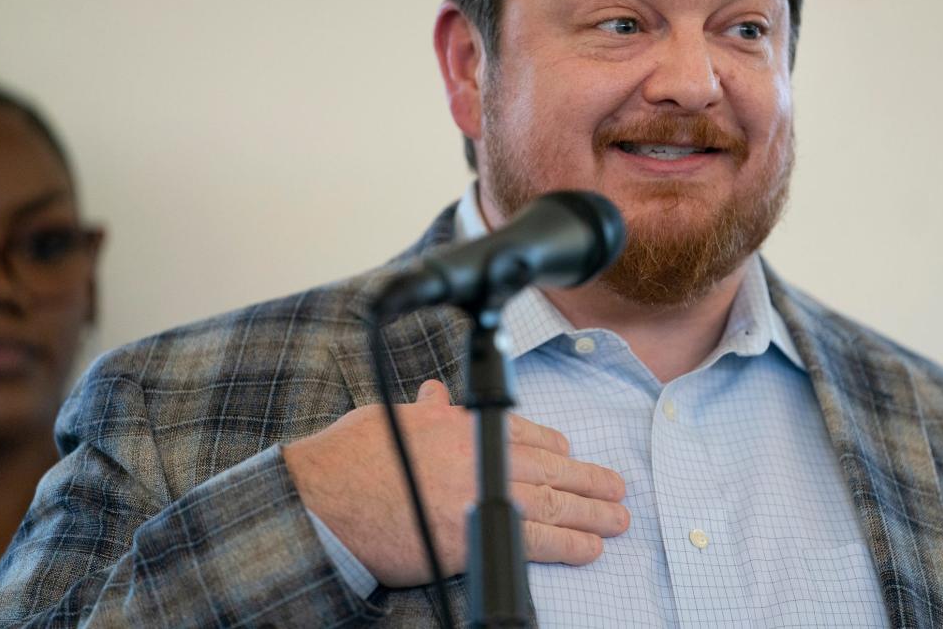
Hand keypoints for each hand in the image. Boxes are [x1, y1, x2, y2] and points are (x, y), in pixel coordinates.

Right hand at [283, 379, 628, 587]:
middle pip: (551, 466)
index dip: (557, 448)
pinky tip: (591, 547)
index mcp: (462, 424)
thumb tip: (432, 396)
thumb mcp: (391, 418)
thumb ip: (423, 411)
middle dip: (589, 479)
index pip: (526, 434)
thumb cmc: (348, 459)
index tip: (573, 454)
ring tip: (619, 518)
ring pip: (554, 501)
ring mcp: (480, 494)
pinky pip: (537, 540)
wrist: (323, 499)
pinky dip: (570, 544)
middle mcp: (479, 455)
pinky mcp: (473, 535)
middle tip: (618, 488)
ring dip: (593, 511)